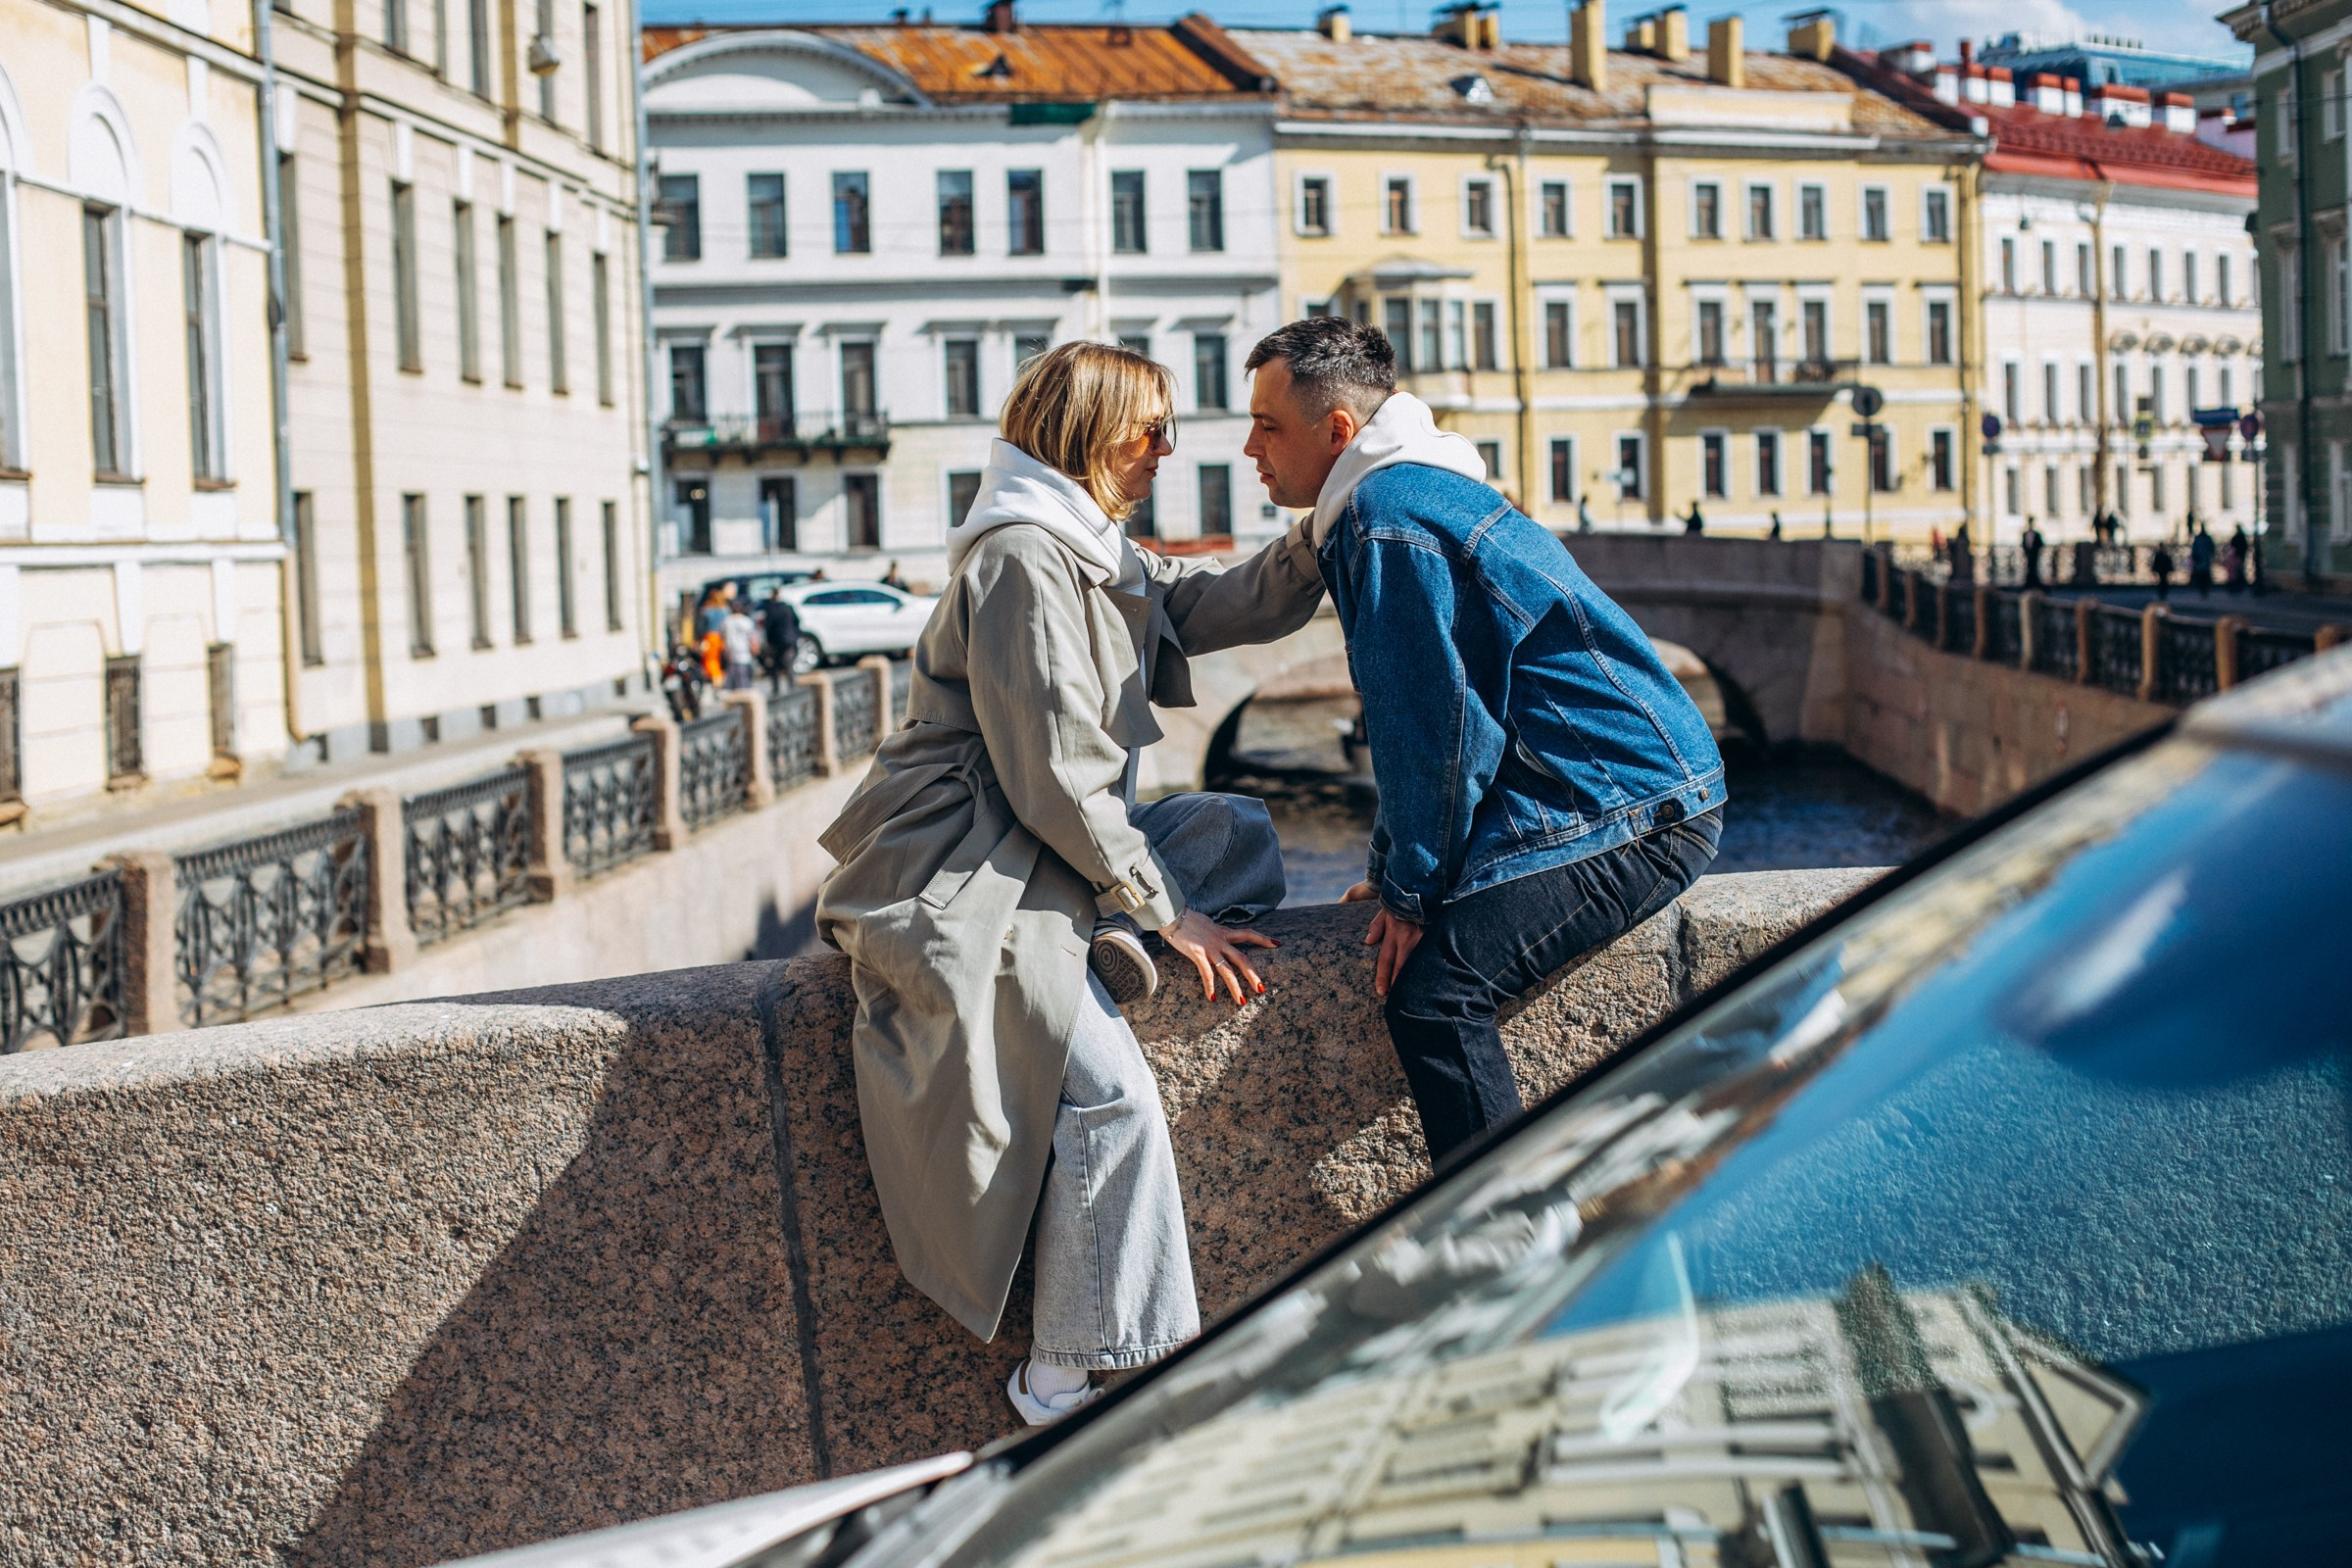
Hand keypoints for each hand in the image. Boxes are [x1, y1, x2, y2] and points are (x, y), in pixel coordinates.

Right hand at [1161, 910, 1277, 1005]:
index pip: (1248, 934)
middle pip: (1242, 959)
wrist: (1173, 914)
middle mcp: (1220, 941)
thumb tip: (1218, 934)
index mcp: (1224, 932)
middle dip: (1253, 975)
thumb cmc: (1187, 920)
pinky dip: (1210, 987)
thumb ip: (1215, 931)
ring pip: (1227, 970)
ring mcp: (1210, 948)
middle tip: (1261, 989)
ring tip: (1241, 1001)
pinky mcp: (1197, 954)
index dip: (1263, 939)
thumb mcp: (1208, 923)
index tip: (1277, 944)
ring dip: (1235, 987)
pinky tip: (1212, 998)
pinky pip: (1206, 974)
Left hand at [1345, 883, 1422, 997]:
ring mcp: (1422, 937)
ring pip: (1416, 962)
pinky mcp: (1433, 935)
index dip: (1383, 977)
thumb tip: (1368, 941)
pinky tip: (1428, 976)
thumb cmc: (1400, 899)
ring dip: (1412, 977)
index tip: (1381, 991)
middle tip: (1394, 999)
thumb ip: (1376, 926)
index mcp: (1393, 932)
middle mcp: (1407, 937)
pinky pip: (1429, 954)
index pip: (1385, 959)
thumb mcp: (1384, 909)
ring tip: (1411, 993)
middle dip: (1396, 983)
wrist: (1421, 886)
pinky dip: (1427, 965)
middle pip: (1400, 966)